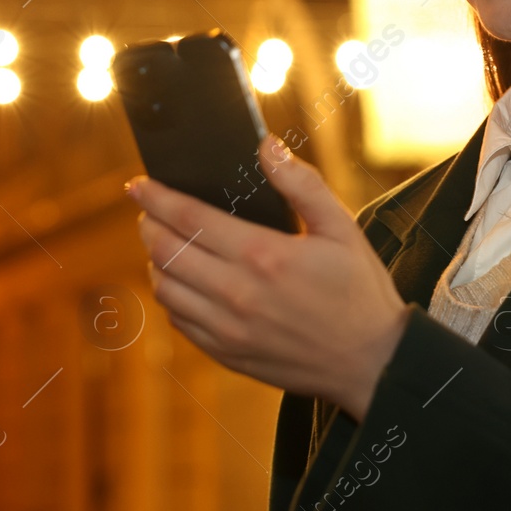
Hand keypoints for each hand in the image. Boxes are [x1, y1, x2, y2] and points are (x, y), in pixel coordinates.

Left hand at [128, 134, 409, 421]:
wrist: (372, 363)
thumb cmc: (360, 291)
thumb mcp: (342, 228)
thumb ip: (302, 184)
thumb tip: (267, 147)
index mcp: (263, 256)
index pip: (189, 218)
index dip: (156, 198)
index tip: (138, 185)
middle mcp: (237, 294)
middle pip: (166, 252)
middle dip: (148, 225)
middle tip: (148, 211)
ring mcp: (228, 329)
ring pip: (165, 288)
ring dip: (155, 261)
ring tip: (162, 244)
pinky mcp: (228, 354)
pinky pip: (179, 321)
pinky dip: (171, 297)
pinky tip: (182, 284)